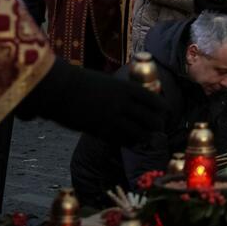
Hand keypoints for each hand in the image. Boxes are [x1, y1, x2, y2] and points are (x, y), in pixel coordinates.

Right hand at [19, 59, 165, 145]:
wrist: (60, 89)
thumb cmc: (84, 83)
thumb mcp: (110, 82)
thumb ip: (124, 92)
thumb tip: (137, 99)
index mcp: (127, 88)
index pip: (155, 101)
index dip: (163, 109)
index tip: (166, 114)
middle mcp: (123, 103)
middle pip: (151, 119)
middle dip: (158, 126)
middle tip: (159, 130)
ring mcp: (112, 118)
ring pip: (139, 132)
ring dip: (146, 137)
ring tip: (149, 139)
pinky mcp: (100, 130)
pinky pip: (121, 140)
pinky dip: (129, 142)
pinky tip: (131, 142)